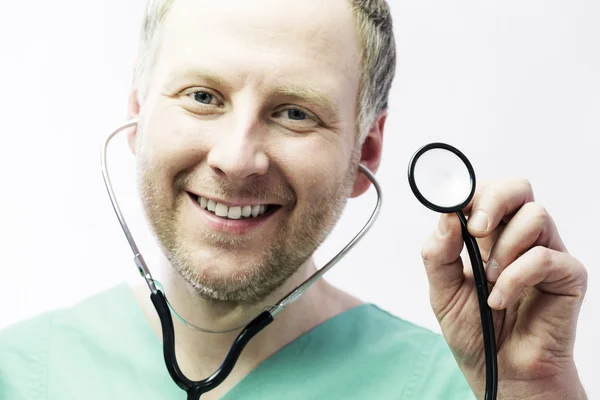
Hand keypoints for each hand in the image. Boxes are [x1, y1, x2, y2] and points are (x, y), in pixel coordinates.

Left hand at [420, 178, 587, 398]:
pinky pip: (546, 257)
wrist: (500, 372)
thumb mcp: (442, 291)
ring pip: (536, 215)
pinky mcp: (568, 275)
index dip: (471, 192)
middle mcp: (518, 237)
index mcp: (488, 235)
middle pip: (518, 188)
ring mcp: (546, 253)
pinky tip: (501, 298)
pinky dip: (516, 277)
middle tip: (476, 231)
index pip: (486, 192)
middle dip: (493, 200)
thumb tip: (446, 216)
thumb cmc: (474, 330)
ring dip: (504, 248)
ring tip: (489, 281)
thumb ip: (439, 253)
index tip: (453, 208)